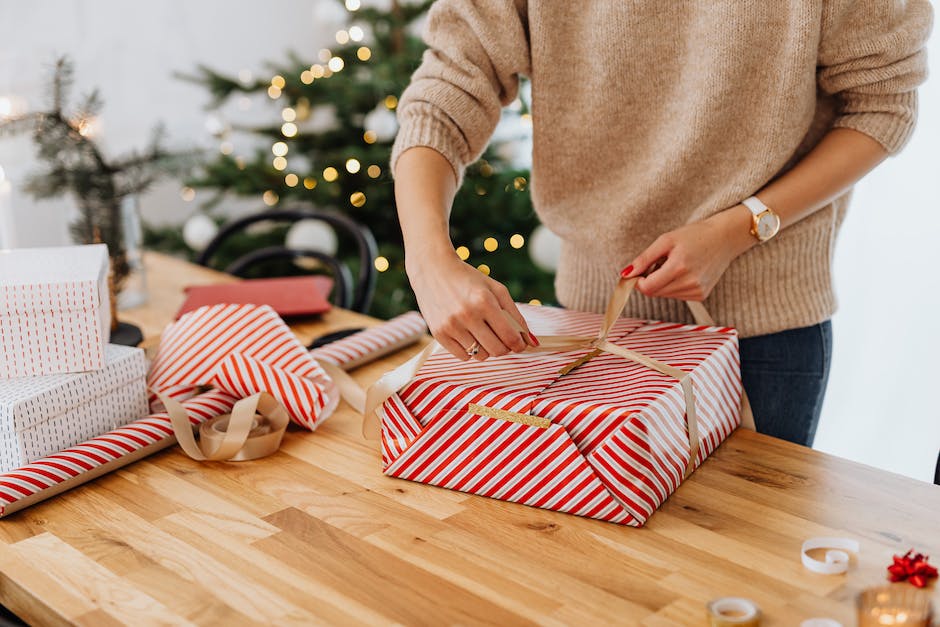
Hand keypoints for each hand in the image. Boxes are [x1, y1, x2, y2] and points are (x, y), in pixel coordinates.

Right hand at [407, 252, 537, 360]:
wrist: (433, 269)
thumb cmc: (469, 279)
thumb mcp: (496, 290)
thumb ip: (516, 315)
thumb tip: (532, 343)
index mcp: (485, 302)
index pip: (510, 337)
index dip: (519, 345)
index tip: (520, 344)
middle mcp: (467, 315)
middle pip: (497, 350)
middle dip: (505, 348)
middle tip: (502, 339)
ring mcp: (451, 326)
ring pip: (480, 356)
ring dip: (486, 349)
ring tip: (481, 332)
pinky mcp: (438, 333)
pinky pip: (463, 357)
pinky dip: (469, 350)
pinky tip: (467, 334)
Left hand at [621, 205, 755, 300]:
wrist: (724, 238)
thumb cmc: (695, 235)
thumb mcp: (666, 240)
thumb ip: (644, 258)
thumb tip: (625, 274)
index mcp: (679, 267)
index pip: (647, 288)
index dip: (637, 281)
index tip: (638, 271)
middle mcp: (690, 283)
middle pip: (654, 293)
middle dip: (650, 280)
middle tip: (659, 263)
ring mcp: (697, 291)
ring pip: (665, 295)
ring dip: (662, 283)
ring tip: (674, 265)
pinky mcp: (701, 295)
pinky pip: (677, 296)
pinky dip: (674, 286)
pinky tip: (683, 272)